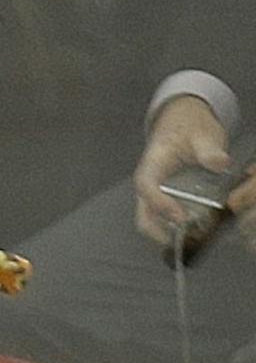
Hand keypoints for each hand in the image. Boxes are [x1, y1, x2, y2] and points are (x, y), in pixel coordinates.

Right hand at [135, 95, 233, 248]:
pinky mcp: (165, 200)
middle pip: (143, 215)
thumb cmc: (187, 127)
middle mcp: (148, 184)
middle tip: (185, 239)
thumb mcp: (202, 133)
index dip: (160, 204)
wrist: (182, 122)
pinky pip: (165, 220)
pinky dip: (178, 228)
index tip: (179, 216)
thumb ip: (210, 150)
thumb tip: (220, 163)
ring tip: (194, 237)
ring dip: (170, 233)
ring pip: (152, 221)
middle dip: (160, 232)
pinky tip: (198, 229)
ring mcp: (155, 194)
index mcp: (151, 164)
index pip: (146, 187)